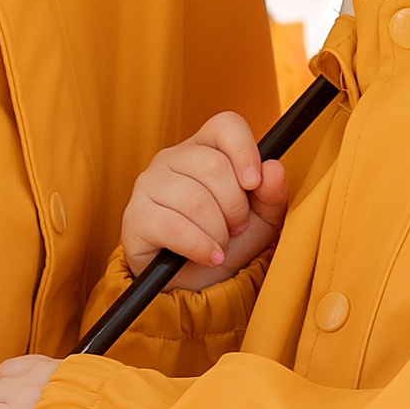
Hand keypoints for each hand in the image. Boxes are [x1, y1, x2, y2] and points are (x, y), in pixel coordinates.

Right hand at [122, 111, 286, 290]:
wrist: (200, 283)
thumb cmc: (229, 241)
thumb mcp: (262, 218)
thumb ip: (273, 193)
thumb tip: (273, 169)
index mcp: (205, 148)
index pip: (225, 125)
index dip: (244, 152)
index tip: (254, 184)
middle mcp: (172, 158)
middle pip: (213, 166)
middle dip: (235, 206)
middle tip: (236, 227)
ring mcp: (149, 185)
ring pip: (194, 198)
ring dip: (217, 231)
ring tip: (220, 245)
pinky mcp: (136, 216)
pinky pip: (172, 226)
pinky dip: (199, 246)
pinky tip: (209, 256)